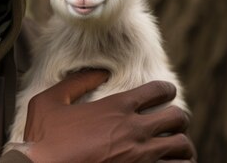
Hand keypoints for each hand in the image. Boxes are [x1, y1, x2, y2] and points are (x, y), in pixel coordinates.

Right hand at [20, 69, 195, 162]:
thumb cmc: (43, 137)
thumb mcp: (49, 101)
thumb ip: (76, 82)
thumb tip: (100, 72)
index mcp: (116, 107)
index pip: (159, 91)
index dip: (166, 89)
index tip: (165, 93)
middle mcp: (134, 130)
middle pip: (178, 118)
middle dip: (177, 118)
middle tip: (170, 122)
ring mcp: (141, 156)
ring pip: (183, 148)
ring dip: (181, 145)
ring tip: (173, 147)